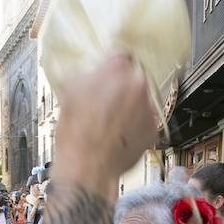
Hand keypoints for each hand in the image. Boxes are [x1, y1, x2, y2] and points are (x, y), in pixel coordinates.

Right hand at [53, 55, 158, 190]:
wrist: (87, 168)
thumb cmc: (76, 132)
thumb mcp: (70, 89)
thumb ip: (88, 73)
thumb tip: (97, 71)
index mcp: (118, 70)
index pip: (120, 55)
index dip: (111, 66)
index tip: (106, 74)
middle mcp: (139, 86)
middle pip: (133, 78)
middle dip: (121, 87)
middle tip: (105, 102)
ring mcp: (149, 109)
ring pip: (140, 101)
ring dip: (129, 107)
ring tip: (110, 124)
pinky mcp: (153, 130)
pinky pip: (144, 121)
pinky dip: (134, 126)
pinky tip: (118, 135)